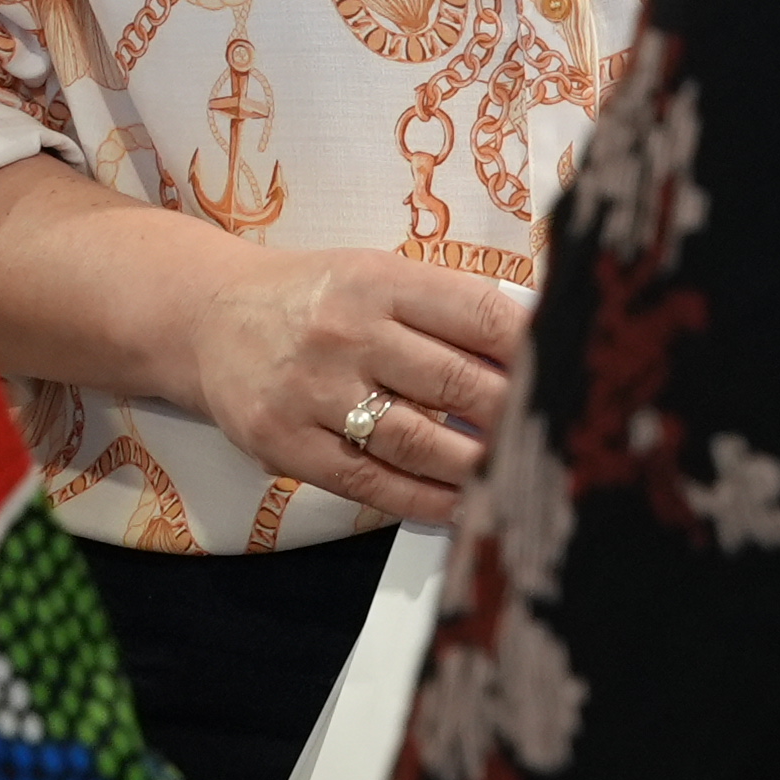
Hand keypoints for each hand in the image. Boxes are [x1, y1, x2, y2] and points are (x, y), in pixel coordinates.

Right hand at [179, 247, 527, 524]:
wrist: (209, 315)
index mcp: (379, 280)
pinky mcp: (284, 442)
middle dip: (512, 413)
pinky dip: (421, 500)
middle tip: (556, 434)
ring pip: (414, 438)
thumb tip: (533, 338)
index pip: (474, 312)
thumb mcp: (376, 274)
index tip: (570, 372)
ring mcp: (312, 390)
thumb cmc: (314, 297)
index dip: (530, 347)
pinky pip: (367, 480)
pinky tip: (460, 505)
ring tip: (517, 475)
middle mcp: (346, 332)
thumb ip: (447, 305)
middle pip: (452, 379)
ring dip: (475, 464)